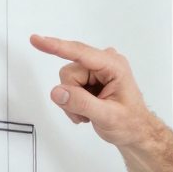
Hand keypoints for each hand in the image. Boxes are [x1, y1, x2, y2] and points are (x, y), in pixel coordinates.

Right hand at [32, 34, 157, 149]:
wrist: (135, 131)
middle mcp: (105, 62)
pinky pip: (68, 86)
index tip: (37, 40)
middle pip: (69, 72)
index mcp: (114, 66)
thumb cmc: (130, 124)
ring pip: (66, 81)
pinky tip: (86, 110)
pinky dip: (73, 101)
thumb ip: (82, 103)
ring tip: (88, 113)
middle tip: (86, 113)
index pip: (81, 53)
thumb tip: (57, 92)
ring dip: (72, 101)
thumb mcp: (108, 117)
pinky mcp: (90, 76)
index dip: (57, 46)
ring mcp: (96, 69)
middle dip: (72, 96)